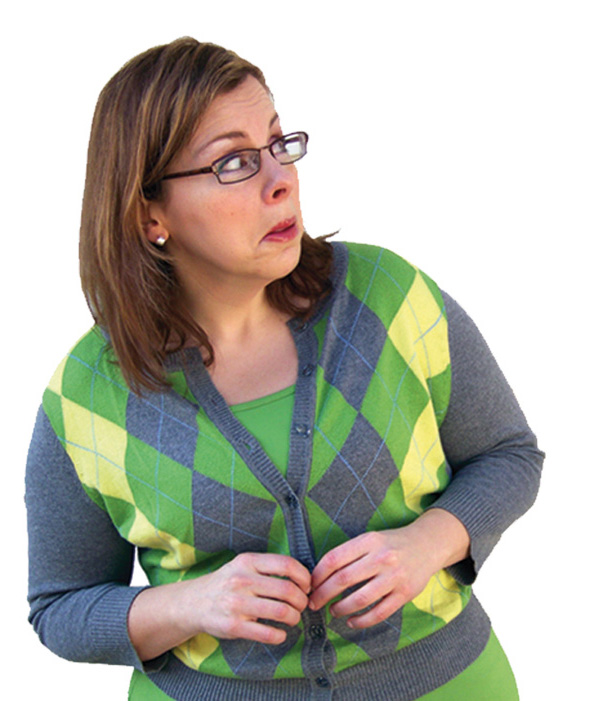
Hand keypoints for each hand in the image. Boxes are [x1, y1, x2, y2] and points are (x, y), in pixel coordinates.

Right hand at [178, 552, 310, 644]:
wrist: (195, 602)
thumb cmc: (228, 582)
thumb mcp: (244, 565)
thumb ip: (268, 568)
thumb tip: (304, 578)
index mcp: (248, 561)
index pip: (286, 564)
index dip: (304, 576)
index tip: (307, 585)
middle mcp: (242, 580)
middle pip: (288, 590)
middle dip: (302, 601)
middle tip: (302, 605)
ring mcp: (237, 604)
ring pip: (281, 612)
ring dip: (294, 618)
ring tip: (292, 618)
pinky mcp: (233, 626)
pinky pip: (268, 634)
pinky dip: (280, 635)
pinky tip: (280, 633)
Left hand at [308, 510, 469, 628]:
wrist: (427, 544)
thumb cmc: (391, 543)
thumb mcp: (370, 539)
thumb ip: (350, 553)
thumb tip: (320, 575)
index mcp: (368, 541)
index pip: (334, 559)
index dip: (318, 575)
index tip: (309, 585)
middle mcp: (381, 557)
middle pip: (343, 579)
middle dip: (323, 594)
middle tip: (313, 603)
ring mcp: (394, 577)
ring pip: (360, 598)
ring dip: (341, 608)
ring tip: (333, 611)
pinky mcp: (405, 594)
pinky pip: (379, 613)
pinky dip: (362, 620)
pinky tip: (351, 621)